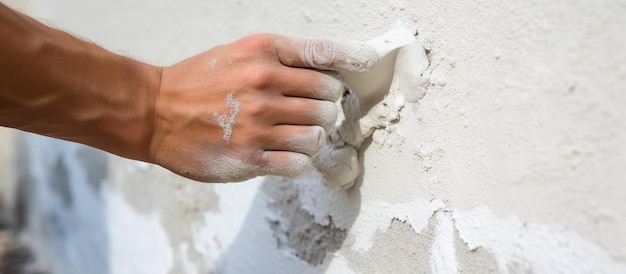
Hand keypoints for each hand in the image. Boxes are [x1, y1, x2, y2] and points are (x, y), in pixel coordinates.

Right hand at [149, 34, 376, 181]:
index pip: (324, 56)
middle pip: (329, 101)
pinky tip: (286, 152)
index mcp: (263, 55)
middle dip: (325, 107)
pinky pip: (299, 163)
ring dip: (315, 136)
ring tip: (297, 133)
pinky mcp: (249, 157)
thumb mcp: (240, 51)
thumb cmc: (200, 81)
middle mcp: (262, 86)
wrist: (156, 112)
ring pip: (319, 135)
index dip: (350, 59)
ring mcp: (257, 124)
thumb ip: (285, 57)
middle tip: (309, 110)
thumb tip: (331, 69)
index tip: (369, 62)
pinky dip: (300, 159)